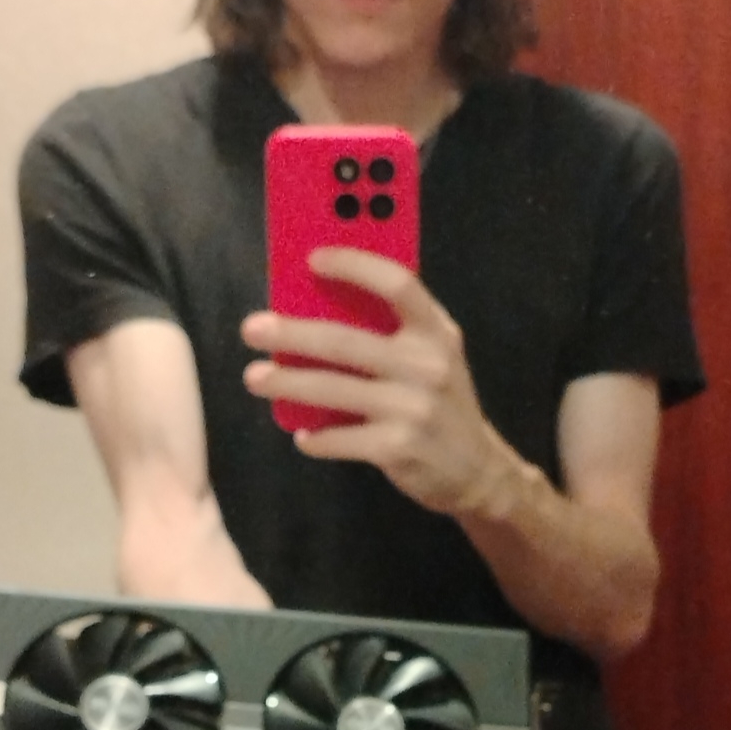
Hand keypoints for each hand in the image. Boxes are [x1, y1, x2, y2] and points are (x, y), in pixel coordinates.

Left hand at [242, 248, 510, 516]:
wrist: (478, 471)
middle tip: (252, 328)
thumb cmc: (440, 405)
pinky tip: (303, 436)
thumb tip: (315, 309)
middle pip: (346, 341)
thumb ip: (392, 333)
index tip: (313, 258)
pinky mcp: (398, 447)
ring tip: (255, 377)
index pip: (397, 284)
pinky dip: (315, 438)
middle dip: (292, 333)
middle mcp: (428, 365)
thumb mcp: (432, 359)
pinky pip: (339, 437)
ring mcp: (413, 408)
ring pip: (333, 389)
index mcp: (437, 332)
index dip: (354, 266)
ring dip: (286, 383)